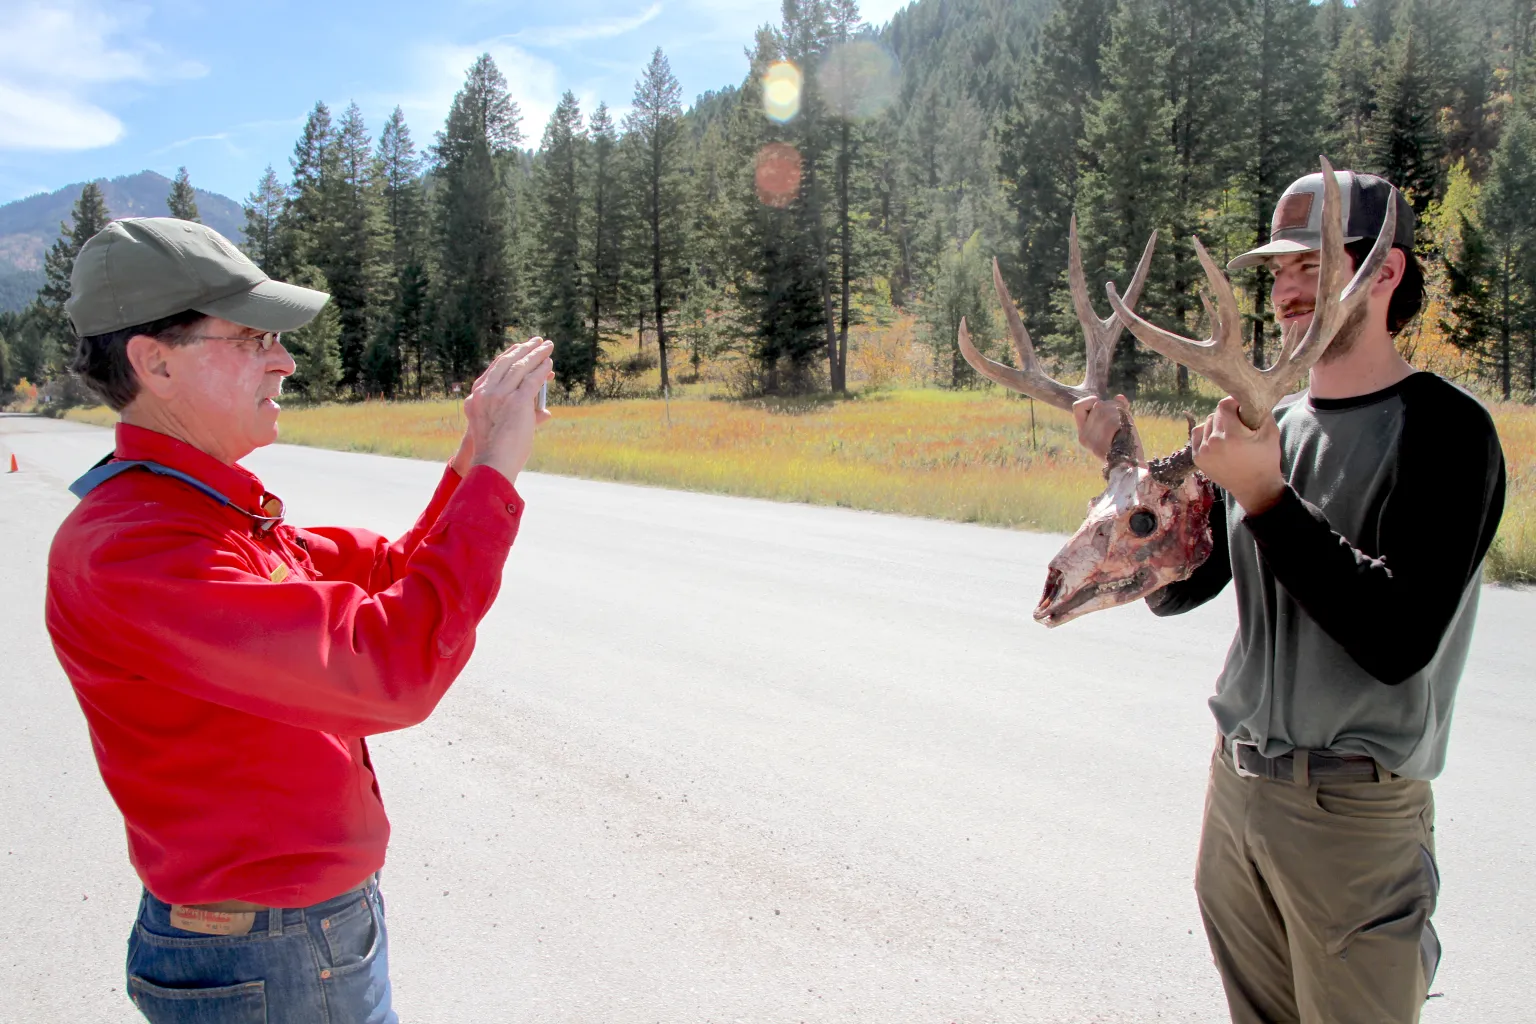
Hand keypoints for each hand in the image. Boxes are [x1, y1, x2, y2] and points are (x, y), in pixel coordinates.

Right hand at [465, 337, 554, 484]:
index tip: (519, 348)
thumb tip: (546, 412)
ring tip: (547, 346)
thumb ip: (519, 414)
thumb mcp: (499, 427)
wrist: (493, 464)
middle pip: (507, 363)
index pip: (494, 369)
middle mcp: (485, 392)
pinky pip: (532, 379)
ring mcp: (500, 395)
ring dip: (536, 354)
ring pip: (521, 367)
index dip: (509, 356)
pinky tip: (549, 362)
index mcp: (476, 397)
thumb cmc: (497, 452)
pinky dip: (542, 369)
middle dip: (524, 349)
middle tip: (536, 341)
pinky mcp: (517, 401)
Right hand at [1072, 394, 1136, 461]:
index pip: (1078, 406)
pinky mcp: (1102, 445)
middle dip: (1114, 406)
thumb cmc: (1127, 445)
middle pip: (1098, 405)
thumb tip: (1119, 397)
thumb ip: (1115, 410)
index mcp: (1084, 433)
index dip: (1090, 401)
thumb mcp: (1117, 424)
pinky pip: (1113, 421)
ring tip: (1125, 424)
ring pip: (1106, 410)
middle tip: (1122, 418)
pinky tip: (1126, 427)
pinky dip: (1123, 418)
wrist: (1133, 467)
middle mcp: (1084, 436)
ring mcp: (1092, 441)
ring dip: (1120, 411)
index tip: (1101, 405)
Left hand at [1190, 396, 1284, 513]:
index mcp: (1232, 435)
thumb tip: (1251, 395)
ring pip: (1207, 423)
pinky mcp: (1197, 458)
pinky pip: (1198, 435)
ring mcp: (1203, 451)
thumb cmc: (1266, 459)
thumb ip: (1260, 410)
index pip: (1224, 404)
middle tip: (1239, 423)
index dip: (1235, 403)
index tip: (1242, 408)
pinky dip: (1207, 434)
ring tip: (1231, 434)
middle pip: (1216, 413)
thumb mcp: (1271, 432)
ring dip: (1218, 424)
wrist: (1255, 487)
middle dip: (1228, 415)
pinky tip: (1219, 440)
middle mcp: (1214, 442)